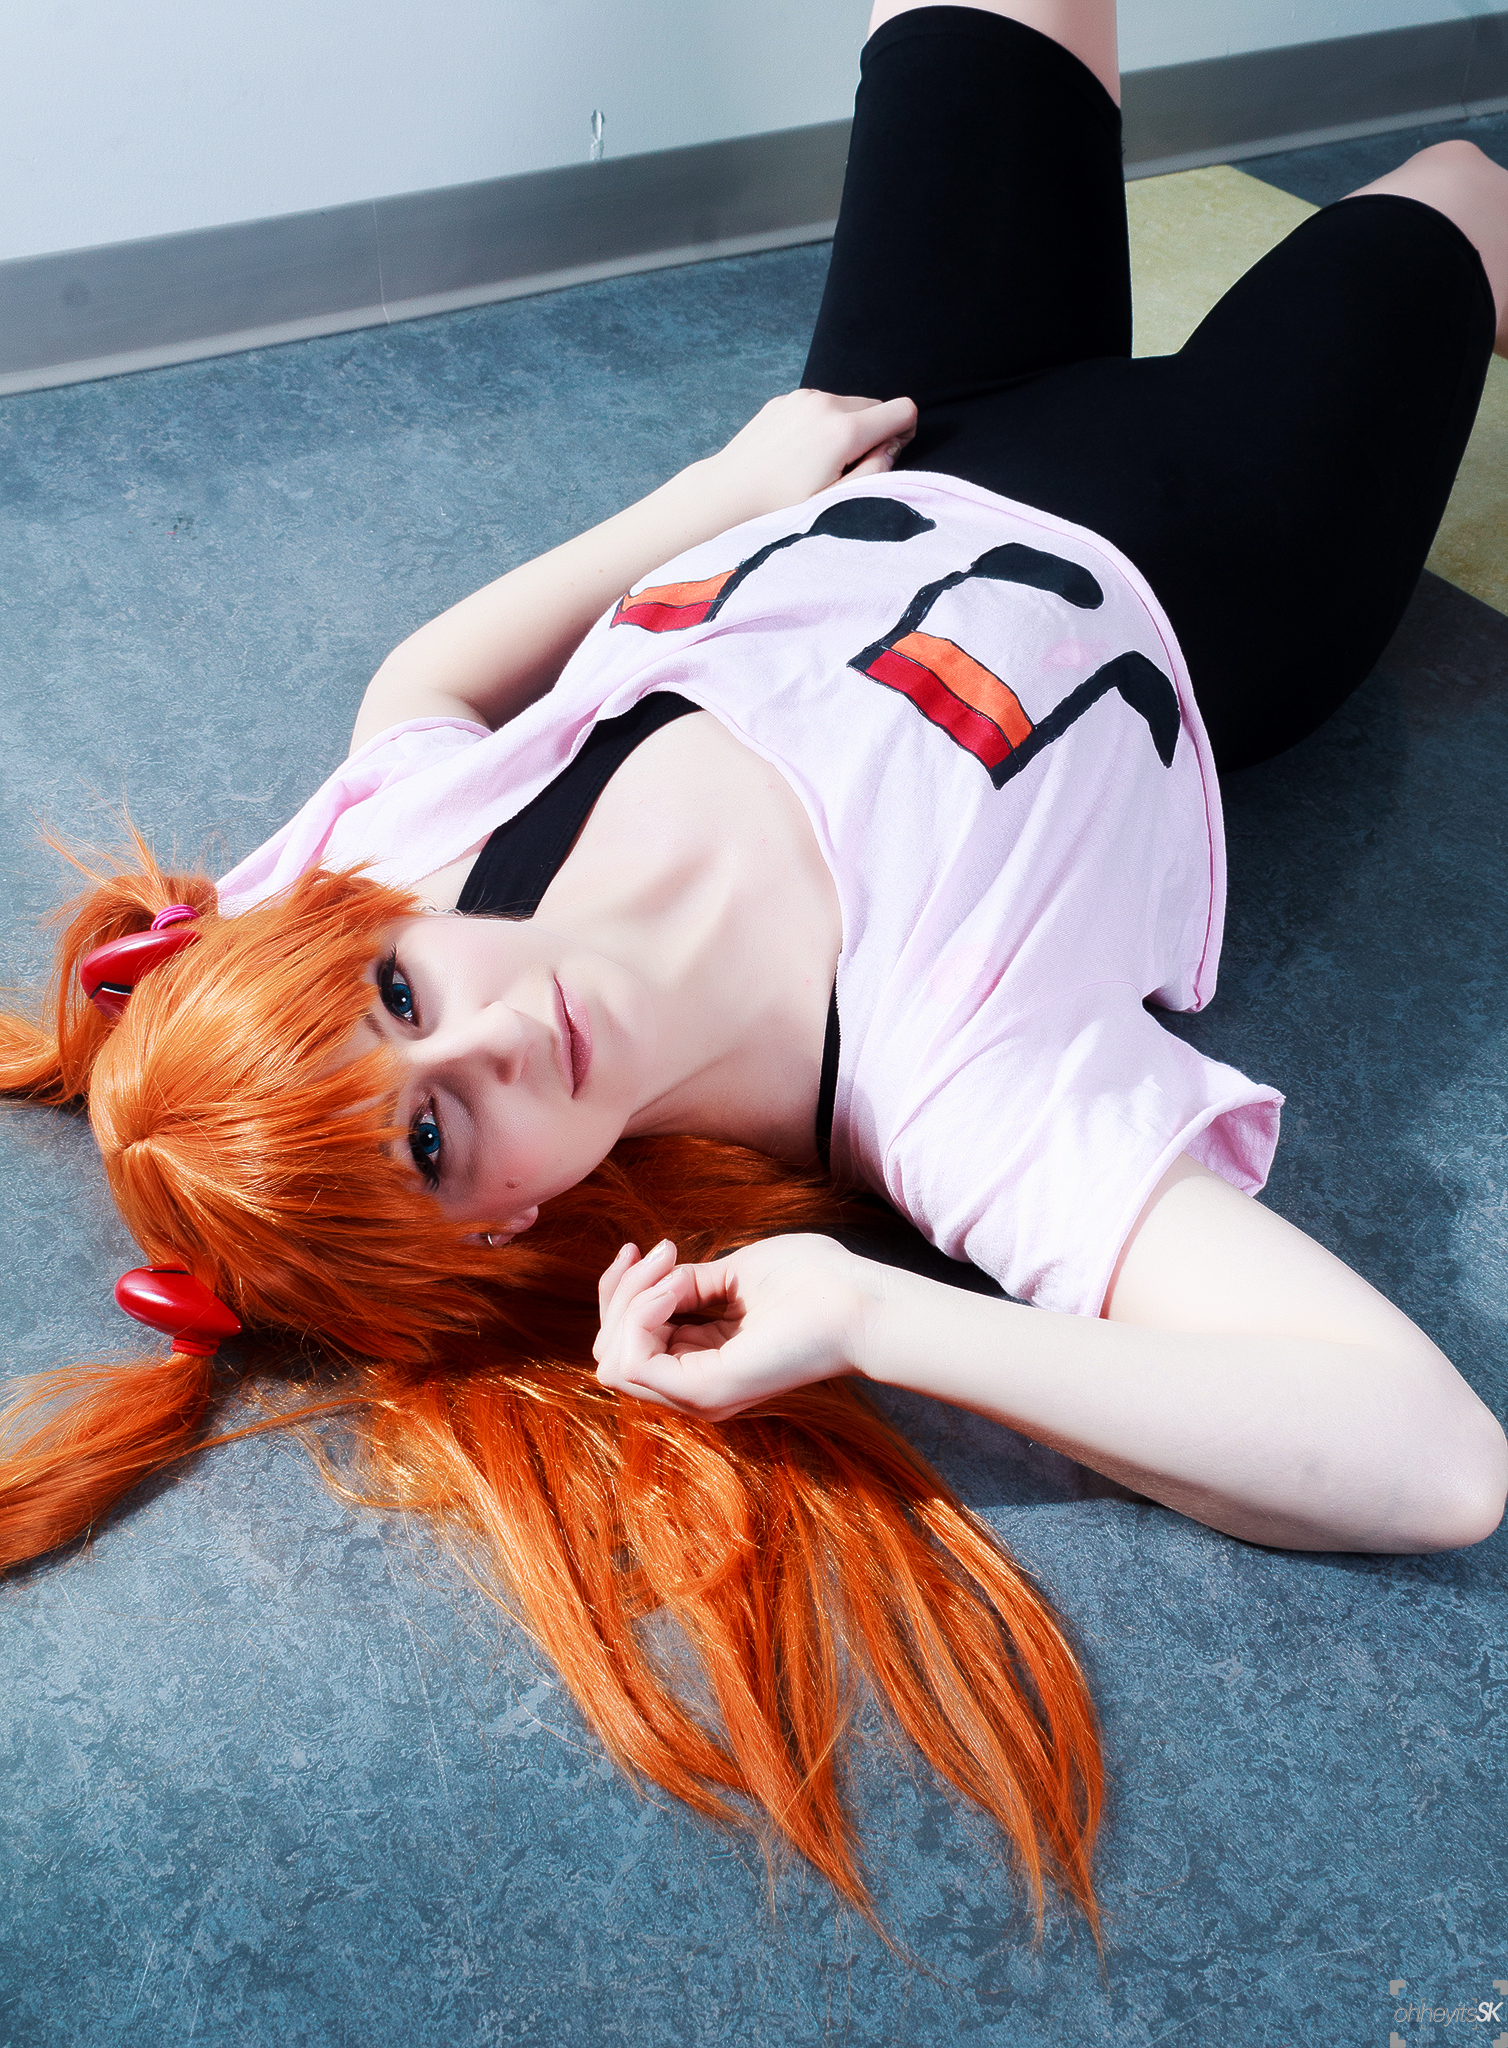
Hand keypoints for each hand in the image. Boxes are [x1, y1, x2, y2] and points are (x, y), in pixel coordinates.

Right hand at [593, 1234, 875, 1419]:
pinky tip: (676, 1288)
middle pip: (609, 1350)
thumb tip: (651, 1282)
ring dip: (629, 1300)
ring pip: (612, 1357)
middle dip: (620, 1292)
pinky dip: (641, 1314)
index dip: (624, 1290)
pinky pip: (633, 1361)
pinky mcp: (706, 1392)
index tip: (651, 1247)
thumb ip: (689, 1284)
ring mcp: (698, 1394)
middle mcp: (694, 1385)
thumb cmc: (815, 1282)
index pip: (628, 1340)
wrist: (859, 1302)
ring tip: (673, 1267)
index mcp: (702, 1360)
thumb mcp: (735, 1273)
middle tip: (662, 1251)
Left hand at [704, 389, 918, 524]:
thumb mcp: (836, 501)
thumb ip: (875, 473)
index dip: (903, 434)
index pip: (903, 410)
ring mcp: (802, 398)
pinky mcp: (785, 399)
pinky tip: (799, 452)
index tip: (884, 456)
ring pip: (847, 404)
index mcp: (844, 430)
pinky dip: (821, 423)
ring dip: (846, 427)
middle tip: (848, 467)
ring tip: (819, 462)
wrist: (728, 494)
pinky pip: (820, 405)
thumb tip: (891, 447)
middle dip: (873, 431)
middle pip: (876, 405)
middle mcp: (825, 404)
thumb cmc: (781, 507)